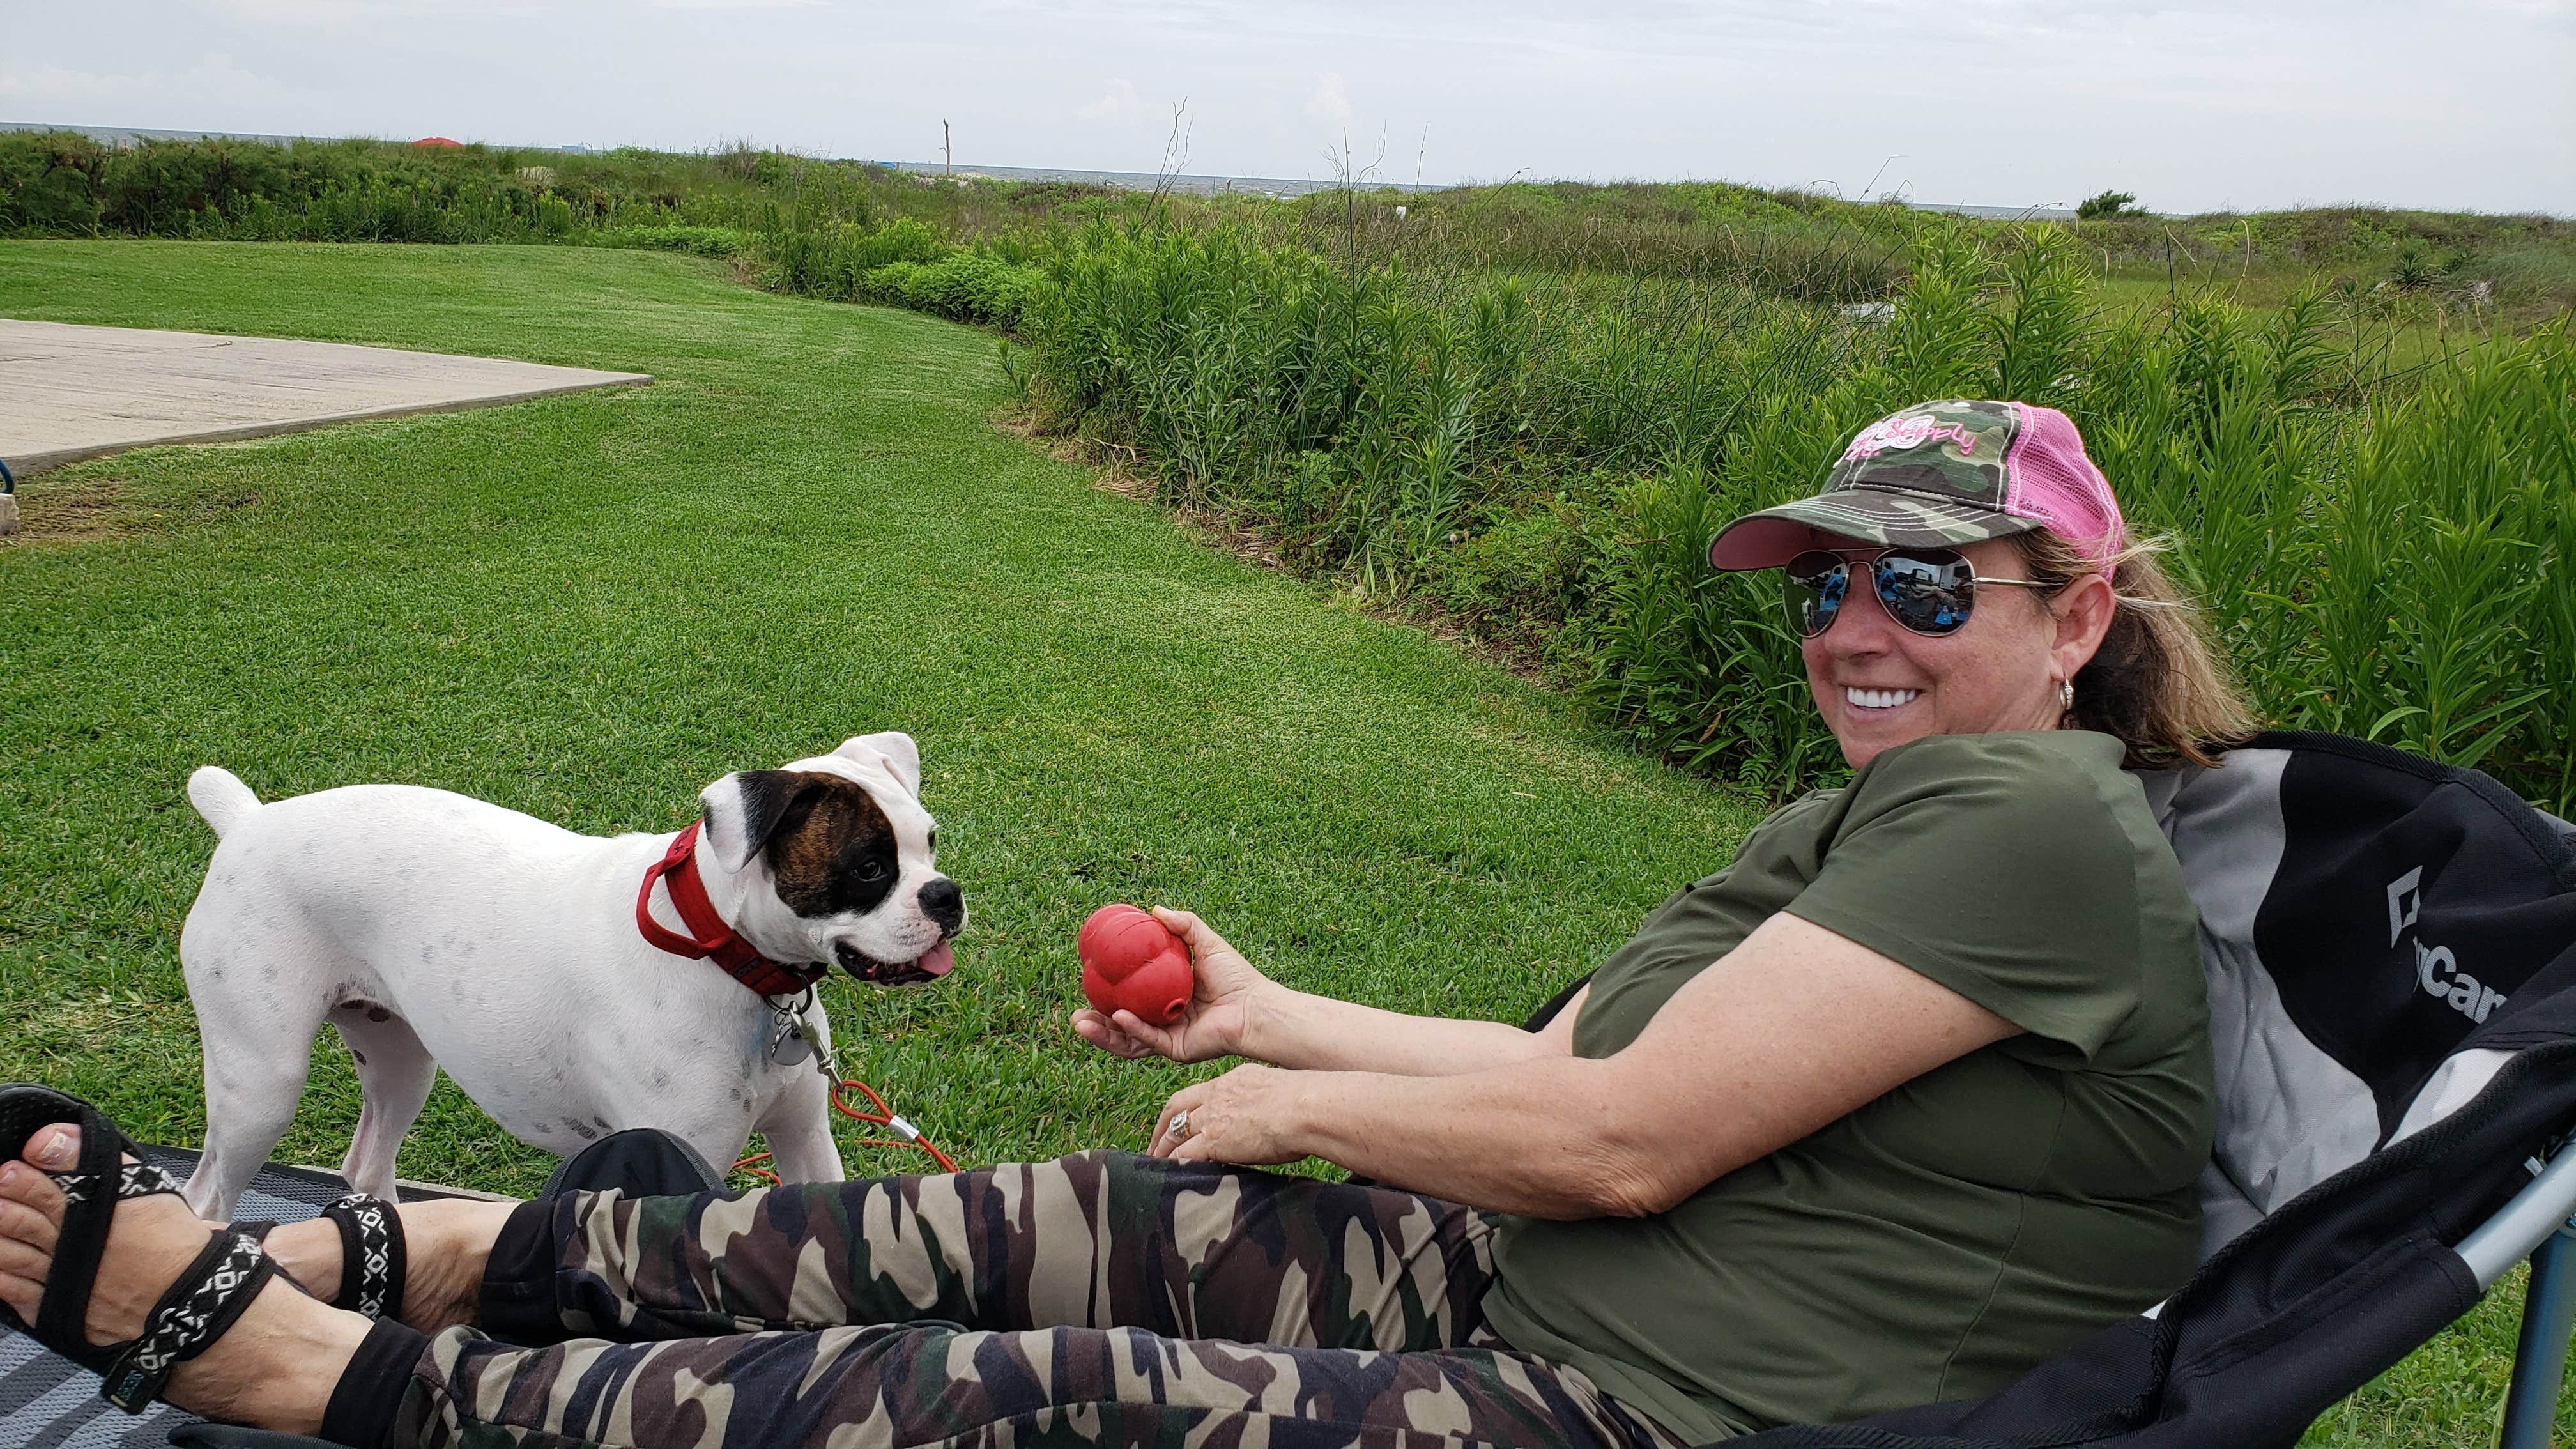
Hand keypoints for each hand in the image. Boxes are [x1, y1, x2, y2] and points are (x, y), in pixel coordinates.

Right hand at [1071, 907, 1276, 1063]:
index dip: (1107, 997)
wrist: (1256, 1006)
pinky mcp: (1177, 1050)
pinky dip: (1132, 1030)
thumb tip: (1154, 909)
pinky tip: (1118, 1016)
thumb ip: (1184, 925)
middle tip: (1075, 1014)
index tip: (1088, 984)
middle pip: (1122, 1026)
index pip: (1130, 1001)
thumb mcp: (1206, 943)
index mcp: (1166, 1000)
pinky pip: (1148, 1040)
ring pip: (1128, 1040)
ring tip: (1080, 1022)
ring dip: (1103, 1034)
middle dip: (1096, 1024)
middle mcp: (1164, 1022)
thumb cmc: (1236, 977)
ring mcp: (1169, 1038)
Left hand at [1149, 1063, 1308, 1164]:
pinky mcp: (1214, 1142)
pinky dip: (1173, 1165)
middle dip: (1160, 1130)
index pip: (1194, 1095)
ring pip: (1174, 1134)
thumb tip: (1261, 1114)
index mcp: (1231, 1081)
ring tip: (1154, 1166)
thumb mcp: (1273, 1090)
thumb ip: (1258, 1099)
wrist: (1307, 1109)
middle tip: (1153, 1147)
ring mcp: (1212, 1119)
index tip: (1171, 1123)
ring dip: (1161, 1151)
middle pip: (1175, 1111)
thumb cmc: (1305, 1103)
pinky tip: (1169, 1175)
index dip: (1178, 1111)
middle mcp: (1216, 1096)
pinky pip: (1183, 1155)